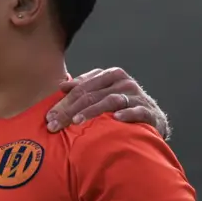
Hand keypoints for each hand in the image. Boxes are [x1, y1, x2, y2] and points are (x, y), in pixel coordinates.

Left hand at [45, 66, 170, 139]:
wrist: (152, 119)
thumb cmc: (122, 107)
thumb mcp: (102, 95)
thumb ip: (84, 89)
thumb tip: (62, 85)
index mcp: (110, 75)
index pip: (82, 87)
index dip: (64, 102)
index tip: (49, 117)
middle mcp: (123, 82)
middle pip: (92, 94)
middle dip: (71, 110)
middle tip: (56, 124)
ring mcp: (136, 96)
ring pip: (110, 101)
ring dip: (92, 111)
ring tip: (77, 121)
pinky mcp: (148, 111)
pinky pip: (137, 111)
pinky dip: (127, 114)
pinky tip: (116, 119)